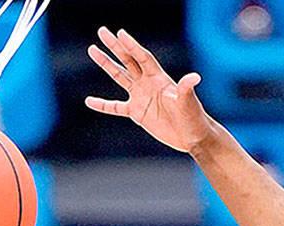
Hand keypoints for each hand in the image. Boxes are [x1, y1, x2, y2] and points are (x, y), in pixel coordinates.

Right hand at [84, 27, 213, 153]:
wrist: (191, 136)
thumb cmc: (193, 117)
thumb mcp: (188, 101)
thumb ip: (186, 88)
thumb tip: (194, 77)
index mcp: (159, 78)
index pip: (142, 58)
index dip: (132, 46)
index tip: (120, 34)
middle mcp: (148, 83)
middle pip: (128, 60)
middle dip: (115, 46)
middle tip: (102, 31)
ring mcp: (141, 97)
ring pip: (120, 77)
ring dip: (106, 64)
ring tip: (92, 49)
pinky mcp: (138, 112)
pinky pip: (116, 107)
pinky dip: (103, 105)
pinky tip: (89, 101)